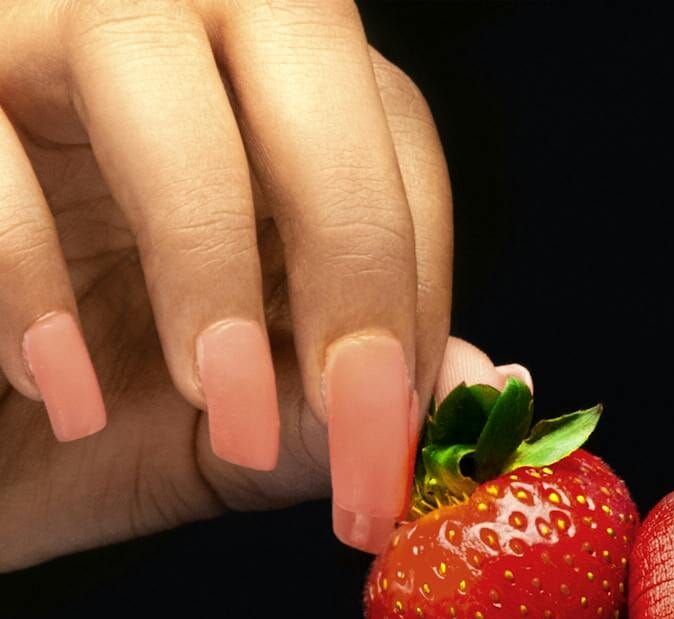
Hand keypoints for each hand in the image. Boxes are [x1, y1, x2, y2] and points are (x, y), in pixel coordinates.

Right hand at [0, 0, 454, 566]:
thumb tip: (489, 383)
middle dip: (347, 236)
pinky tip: (60, 386)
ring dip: (205, 248)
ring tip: (220, 400)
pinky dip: (29, 270)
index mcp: (266, 104)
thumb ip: (336, 400)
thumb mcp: (216, 426)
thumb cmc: (71, 412)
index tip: (395, 423)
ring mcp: (39, 33)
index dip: (414, 277)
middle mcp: (172, 31)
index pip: (388, 134)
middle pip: (303, 38)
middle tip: (348, 407)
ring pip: (143, 51)